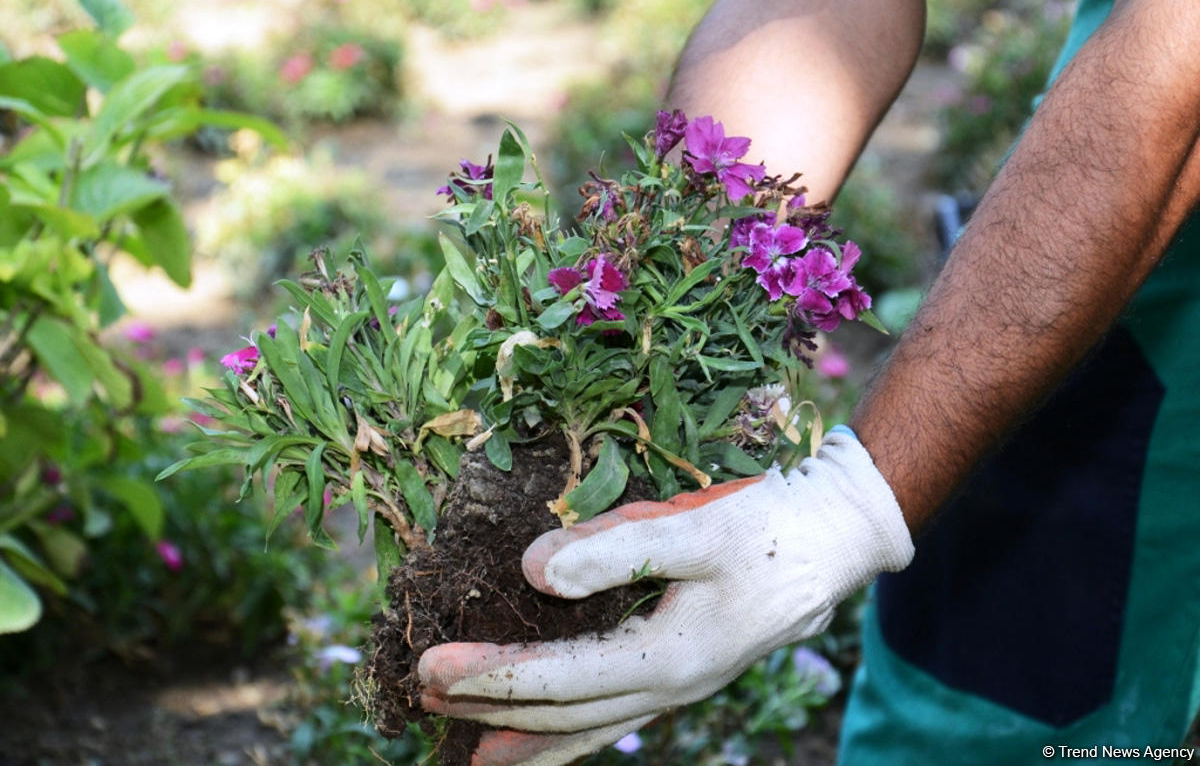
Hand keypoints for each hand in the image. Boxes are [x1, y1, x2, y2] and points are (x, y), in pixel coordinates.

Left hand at [419, 430, 913, 765]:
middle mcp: (669, 686)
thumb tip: (532, 571)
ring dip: (524, 733)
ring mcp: (677, 687)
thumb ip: (615, 550)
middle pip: (564, 711)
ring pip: (588, 727)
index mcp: (671, 654)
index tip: (432, 664)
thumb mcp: (695, 528)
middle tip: (421, 690)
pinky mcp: (681, 672)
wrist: (834, 540)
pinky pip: (614, 717)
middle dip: (490, 703)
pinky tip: (538, 744)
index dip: (493, 674)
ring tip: (467, 748)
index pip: (561, 677)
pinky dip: (569, 737)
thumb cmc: (768, 526)